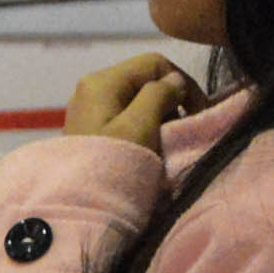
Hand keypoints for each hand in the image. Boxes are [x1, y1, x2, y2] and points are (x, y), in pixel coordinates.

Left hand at [63, 54, 201, 152]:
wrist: (74, 209)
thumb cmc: (110, 165)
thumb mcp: (139, 126)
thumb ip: (159, 96)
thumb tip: (174, 80)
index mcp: (103, 81)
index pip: (154, 63)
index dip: (182, 82)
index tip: (198, 113)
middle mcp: (93, 89)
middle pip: (144, 81)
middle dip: (171, 101)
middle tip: (184, 131)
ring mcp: (90, 111)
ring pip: (136, 101)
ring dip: (159, 117)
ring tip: (168, 142)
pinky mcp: (92, 131)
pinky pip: (125, 119)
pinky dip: (144, 128)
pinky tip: (151, 149)